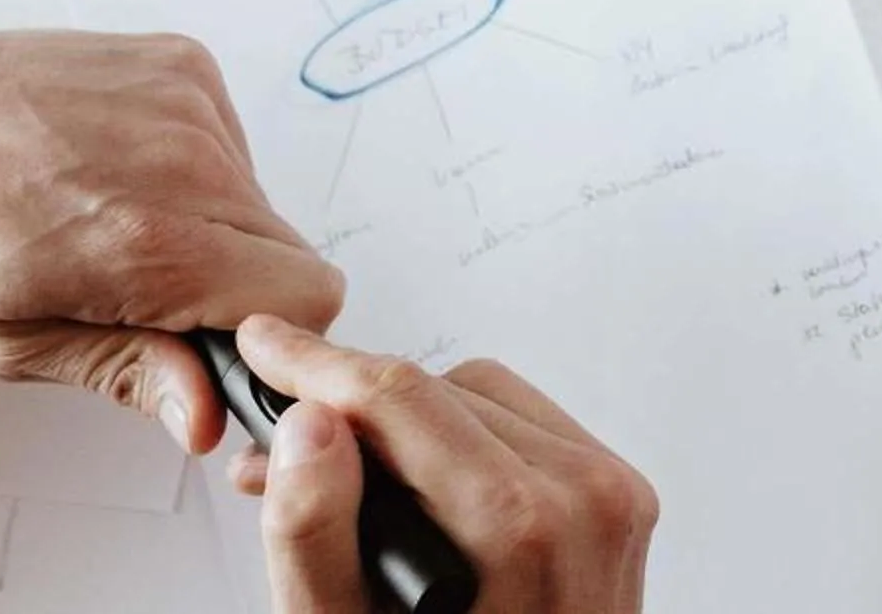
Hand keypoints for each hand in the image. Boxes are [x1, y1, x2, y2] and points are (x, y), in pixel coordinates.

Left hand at [0, 24, 344, 449]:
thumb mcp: (6, 337)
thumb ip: (124, 372)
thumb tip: (204, 413)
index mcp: (144, 240)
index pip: (306, 296)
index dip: (264, 336)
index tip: (211, 346)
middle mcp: (187, 161)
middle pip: (289, 250)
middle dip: (234, 287)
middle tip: (148, 294)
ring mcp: (190, 103)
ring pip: (259, 197)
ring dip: (211, 225)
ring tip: (117, 222)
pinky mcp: (185, 66)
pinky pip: (231, 140)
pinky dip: (193, 167)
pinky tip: (120, 172)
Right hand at [227, 316, 655, 613]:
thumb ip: (315, 535)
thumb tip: (307, 424)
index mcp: (528, 526)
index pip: (407, 399)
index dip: (320, 365)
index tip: (264, 346)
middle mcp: (589, 499)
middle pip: (447, 389)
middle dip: (352, 407)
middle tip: (276, 455)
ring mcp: (613, 499)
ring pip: (488, 399)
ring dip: (409, 424)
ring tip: (340, 489)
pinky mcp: (618, 503)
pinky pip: (527, 429)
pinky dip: (463, 444)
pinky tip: (412, 491)